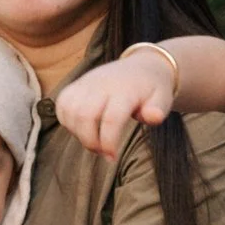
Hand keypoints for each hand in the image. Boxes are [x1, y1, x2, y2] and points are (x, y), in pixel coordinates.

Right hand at [56, 52, 175, 157]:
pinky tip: (81, 129)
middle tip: (103, 152)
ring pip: (69, 110)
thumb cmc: (152, 90)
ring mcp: (86, 83)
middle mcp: (102, 84)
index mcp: (125, 90)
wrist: (141, 67)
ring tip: (93, 140)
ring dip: (77, 133)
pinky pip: (62, 104)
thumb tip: (153, 117)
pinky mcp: (76, 84)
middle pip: (84, 115)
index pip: (111, 118)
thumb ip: (157, 109)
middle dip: (90, 141)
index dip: (108, 142)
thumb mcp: (163, 98)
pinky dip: (66, 121)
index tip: (112, 158)